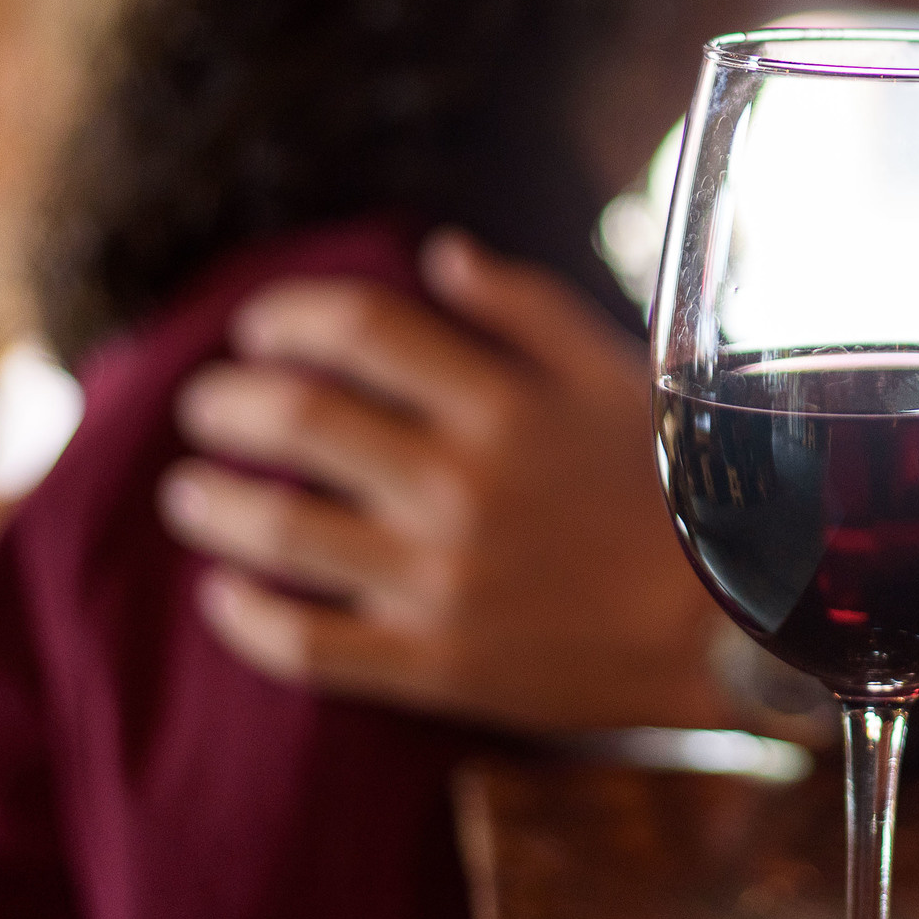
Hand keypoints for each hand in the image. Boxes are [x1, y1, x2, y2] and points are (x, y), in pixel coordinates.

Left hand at [157, 230, 731, 732]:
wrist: (730, 627)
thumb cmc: (677, 486)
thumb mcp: (623, 373)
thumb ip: (530, 308)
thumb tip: (439, 253)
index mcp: (504, 403)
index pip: (358, 331)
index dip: (288, 317)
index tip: (255, 326)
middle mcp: (460, 486)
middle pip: (297, 422)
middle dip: (226, 403)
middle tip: (204, 402)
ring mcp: (441, 580)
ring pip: (279, 533)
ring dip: (211, 504)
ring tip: (187, 492)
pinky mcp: (436, 665)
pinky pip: (309, 644)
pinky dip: (246, 618)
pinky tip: (223, 594)